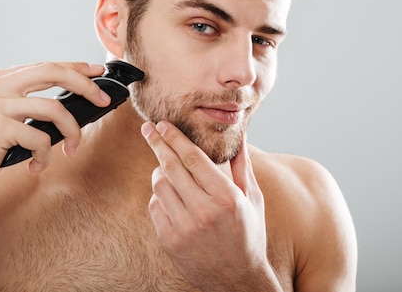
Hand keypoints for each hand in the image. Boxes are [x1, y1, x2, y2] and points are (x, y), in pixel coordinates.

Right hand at [0, 61, 110, 207]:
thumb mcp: (3, 118)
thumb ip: (28, 104)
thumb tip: (74, 101)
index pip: (45, 65)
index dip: (75, 67)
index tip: (97, 72)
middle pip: (53, 72)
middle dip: (84, 85)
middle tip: (103, 101)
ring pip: (54, 109)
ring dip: (72, 132)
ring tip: (72, 151)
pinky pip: (41, 138)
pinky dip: (46, 156)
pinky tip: (37, 167)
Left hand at [141, 121, 280, 290]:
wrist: (239, 280)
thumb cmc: (249, 235)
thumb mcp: (253, 199)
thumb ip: (243, 166)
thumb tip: (240, 137)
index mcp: (226, 197)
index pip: (193, 158)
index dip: (175, 138)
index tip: (163, 125)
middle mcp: (204, 211)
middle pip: (171, 167)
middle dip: (157, 144)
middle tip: (148, 129)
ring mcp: (185, 228)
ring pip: (159, 186)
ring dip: (159, 171)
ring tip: (165, 167)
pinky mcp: (170, 241)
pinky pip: (155, 207)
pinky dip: (159, 196)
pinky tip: (169, 195)